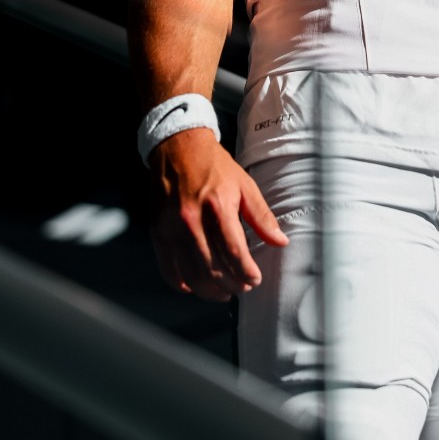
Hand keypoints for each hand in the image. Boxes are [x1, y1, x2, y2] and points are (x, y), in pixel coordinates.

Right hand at [147, 127, 288, 300]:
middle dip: (232, 284)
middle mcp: (192, 220)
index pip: (234, 252)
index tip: (255, 279)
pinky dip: (184, 284)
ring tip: (224, 291)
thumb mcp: (244, 184)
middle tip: (243, 287)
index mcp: (218, 206)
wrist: (178, 148)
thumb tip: (280, 241)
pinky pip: (169, 270)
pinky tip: (196, 286)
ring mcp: (172, 228)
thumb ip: (262, 216)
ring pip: (192, 274)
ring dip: (210, 290)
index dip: (247, 272)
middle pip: (213, 268)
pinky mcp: (158, 233)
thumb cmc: (213, 166)